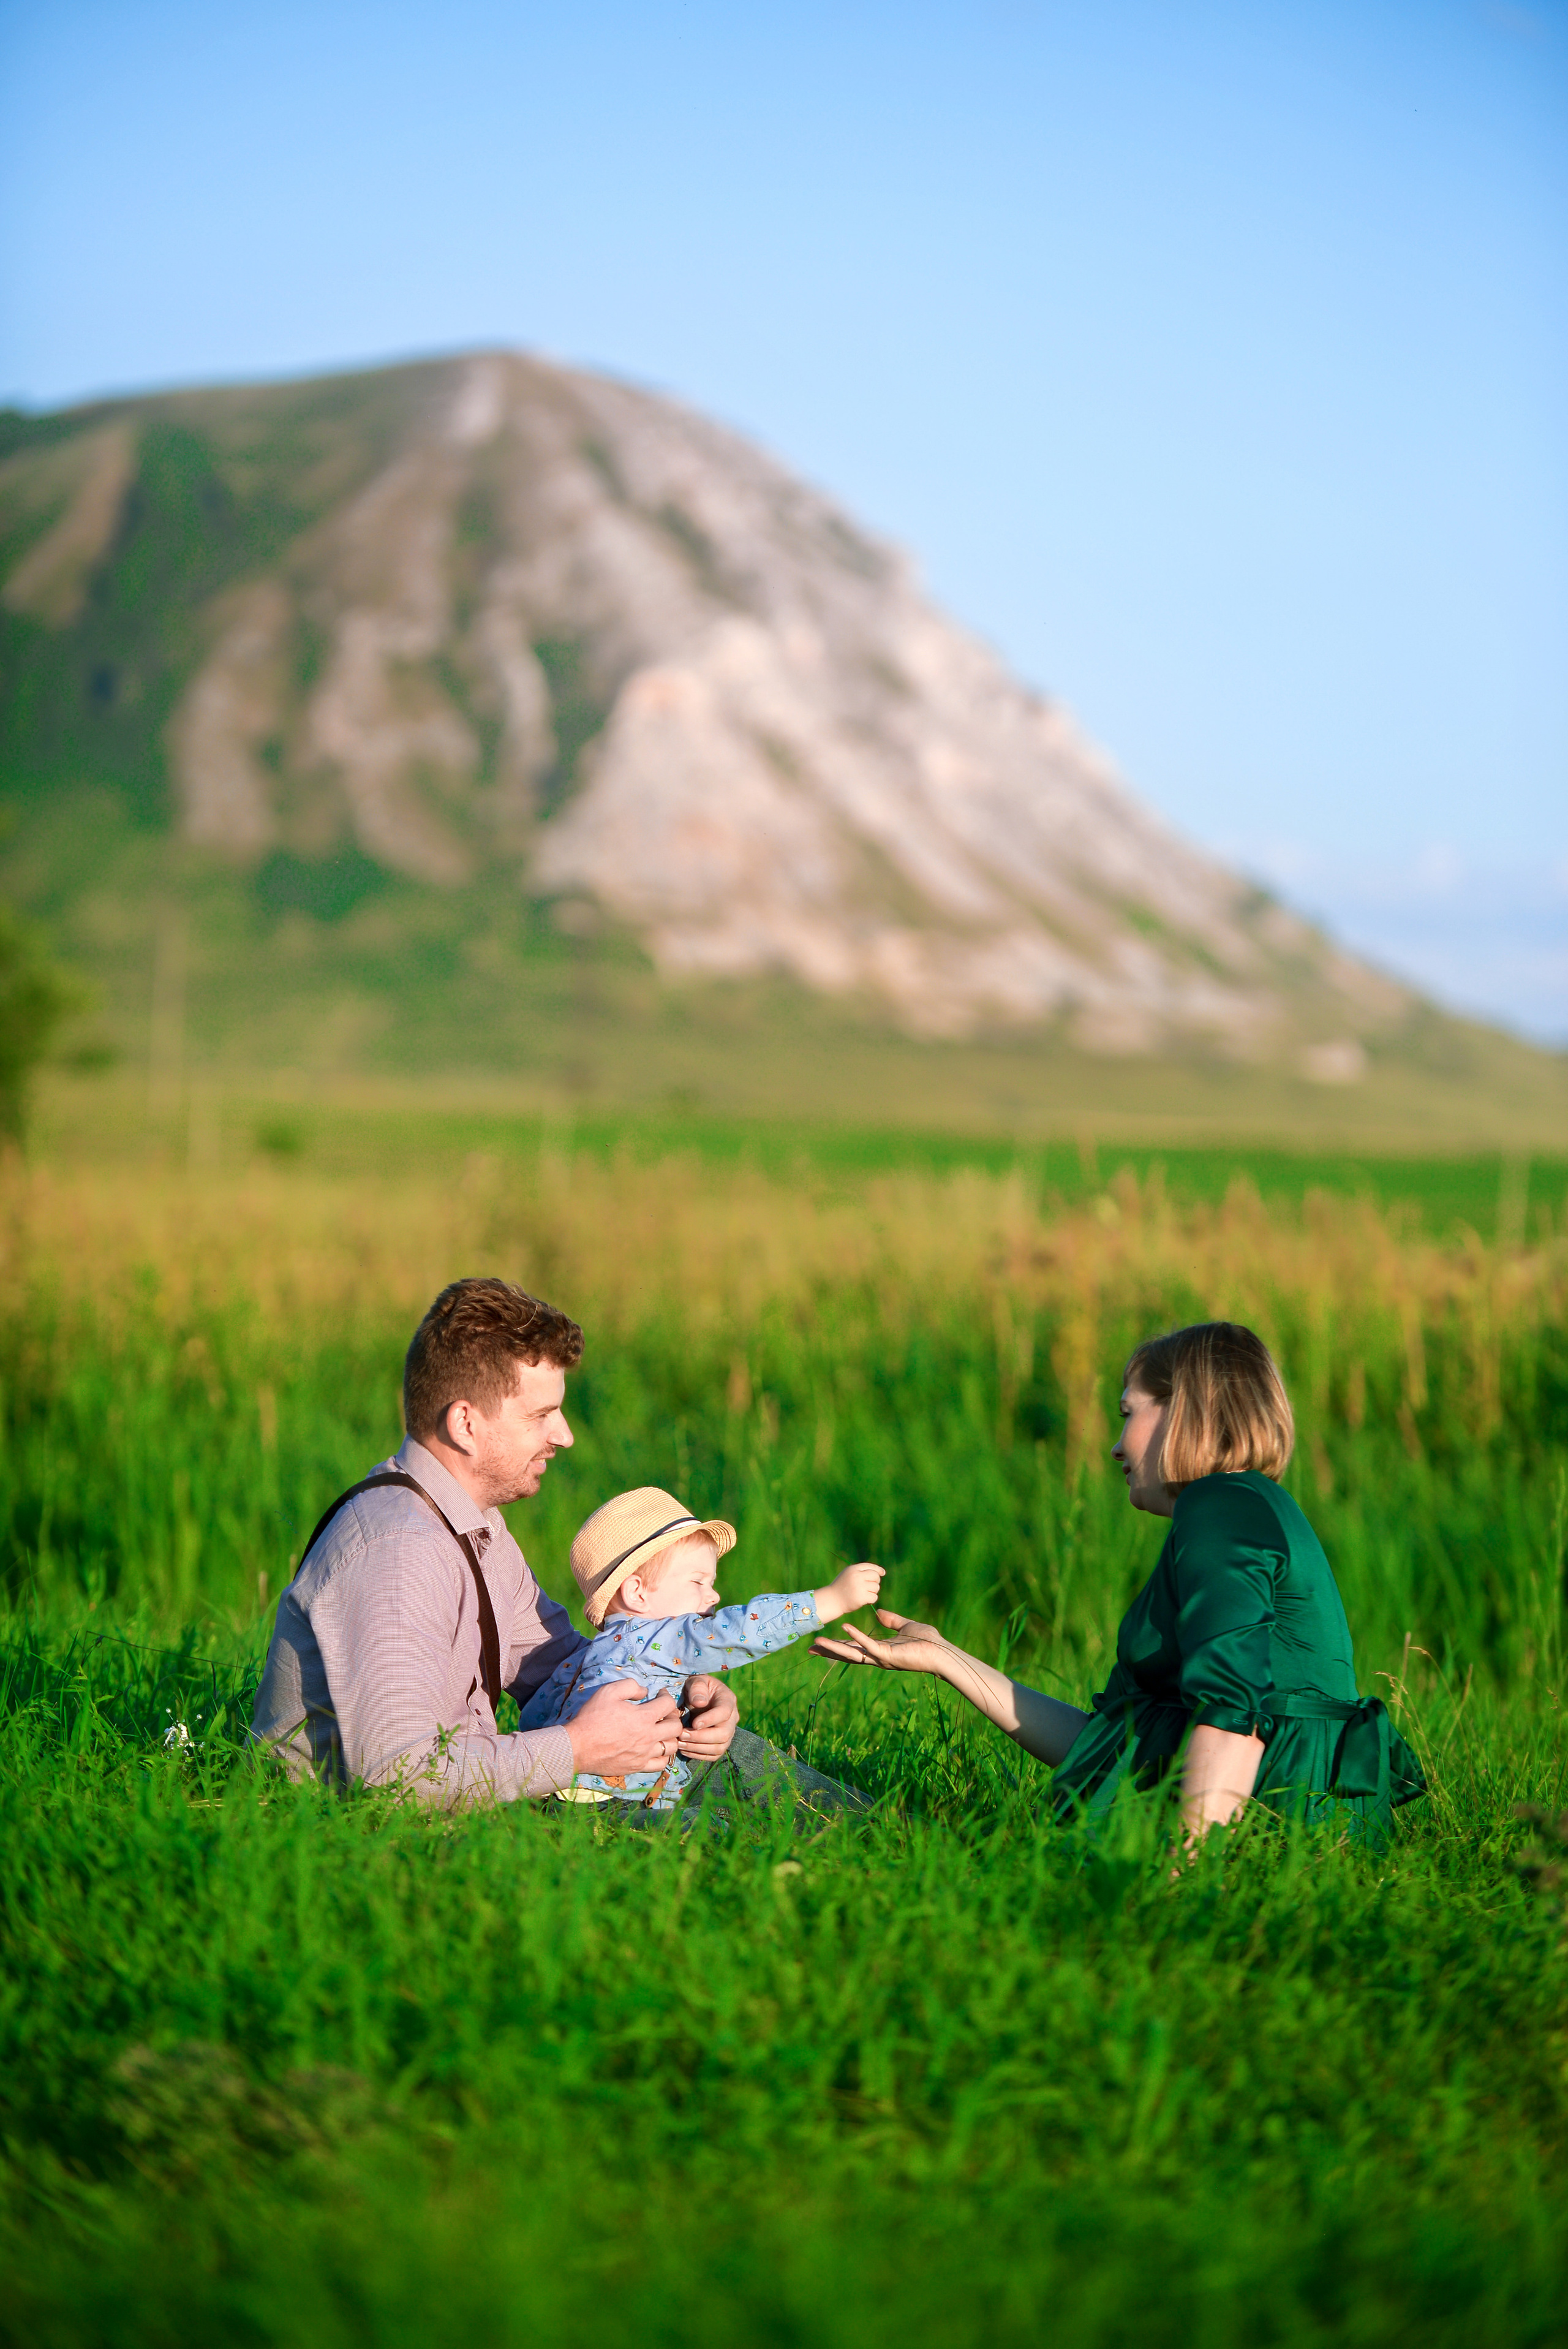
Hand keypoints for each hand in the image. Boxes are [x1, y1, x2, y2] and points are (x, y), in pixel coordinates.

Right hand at [567, 1680, 681, 1777]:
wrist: (578, 1746)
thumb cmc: (592, 1717)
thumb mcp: (608, 1692)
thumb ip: (630, 1686)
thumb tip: (645, 1691)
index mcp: (643, 1717)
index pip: (668, 1704)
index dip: (666, 1695)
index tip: (660, 1695)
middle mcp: (648, 1737)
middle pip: (676, 1727)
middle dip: (673, 1716)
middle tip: (663, 1713)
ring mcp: (644, 1754)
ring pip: (672, 1747)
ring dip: (670, 1737)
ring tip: (661, 1731)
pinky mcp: (638, 1766)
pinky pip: (661, 1764)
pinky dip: (663, 1756)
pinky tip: (655, 1749)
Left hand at [677, 1674, 737, 1760]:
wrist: (698, 1698)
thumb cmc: (696, 1688)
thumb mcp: (696, 1681)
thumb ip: (697, 1688)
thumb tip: (700, 1703)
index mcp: (728, 1700)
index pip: (724, 1712)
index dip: (710, 1719)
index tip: (693, 1723)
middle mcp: (732, 1718)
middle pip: (723, 1734)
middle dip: (701, 1737)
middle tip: (682, 1735)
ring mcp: (728, 1732)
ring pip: (719, 1747)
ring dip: (698, 1748)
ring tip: (680, 1743)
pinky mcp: (721, 1743)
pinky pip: (714, 1755)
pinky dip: (698, 1755)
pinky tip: (684, 1749)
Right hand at [811, 1607, 950, 1673]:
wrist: (942, 1652)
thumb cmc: (928, 1641)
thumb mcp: (905, 1626)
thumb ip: (892, 1620)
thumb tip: (878, 1612)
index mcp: (879, 1650)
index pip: (854, 1648)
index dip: (837, 1645)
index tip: (821, 1642)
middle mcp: (877, 1657)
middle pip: (848, 1654)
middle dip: (829, 1651)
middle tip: (810, 1648)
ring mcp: (881, 1658)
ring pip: (853, 1654)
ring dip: (835, 1648)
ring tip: (817, 1642)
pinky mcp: (889, 1656)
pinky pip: (869, 1645)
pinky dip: (857, 1636)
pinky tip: (845, 1627)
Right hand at [814, 1561, 885, 1622]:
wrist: (832, 1600)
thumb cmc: (841, 1587)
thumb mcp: (848, 1575)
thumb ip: (860, 1572)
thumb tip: (879, 1572)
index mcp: (853, 1569)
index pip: (870, 1566)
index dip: (878, 1570)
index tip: (882, 1573)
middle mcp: (857, 1576)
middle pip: (875, 1576)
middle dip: (875, 1582)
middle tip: (869, 1587)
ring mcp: (859, 1587)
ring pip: (876, 1587)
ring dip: (872, 1592)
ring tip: (863, 1594)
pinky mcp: (861, 1597)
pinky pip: (874, 1597)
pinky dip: (871, 1600)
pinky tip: (864, 1600)